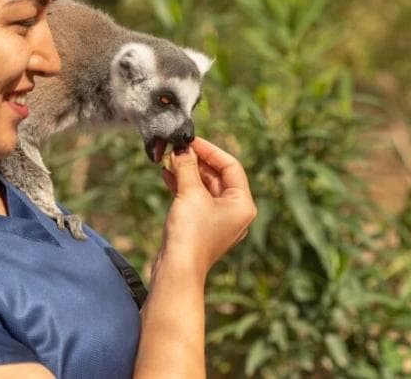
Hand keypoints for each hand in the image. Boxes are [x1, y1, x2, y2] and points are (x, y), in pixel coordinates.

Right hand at [159, 137, 256, 279]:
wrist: (177, 270)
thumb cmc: (190, 233)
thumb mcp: (190, 194)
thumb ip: (187, 167)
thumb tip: (183, 148)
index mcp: (243, 204)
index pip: (231, 166)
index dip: (210, 150)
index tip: (191, 140)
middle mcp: (235, 212)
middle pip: (218, 176)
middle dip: (196, 161)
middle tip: (178, 148)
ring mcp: (219, 220)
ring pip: (205, 187)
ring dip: (188, 172)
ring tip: (170, 159)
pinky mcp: (202, 226)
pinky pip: (196, 199)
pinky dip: (183, 186)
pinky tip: (168, 174)